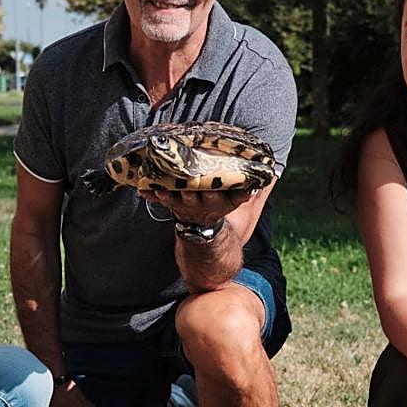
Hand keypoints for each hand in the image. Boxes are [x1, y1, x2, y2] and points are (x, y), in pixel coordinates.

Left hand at [138, 187, 257, 225]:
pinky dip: (151, 194)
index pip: (217, 194)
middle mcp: (201, 202)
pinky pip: (160, 198)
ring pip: (175, 197)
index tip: (209, 186)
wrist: (203, 227)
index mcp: (218, 201)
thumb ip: (246, 191)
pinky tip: (142, 190)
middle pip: (193, 194)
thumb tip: (264, 179)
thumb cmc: (219, 203)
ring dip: (166, 191)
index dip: (212, 191)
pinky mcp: (171, 203)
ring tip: (158, 184)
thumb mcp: (236, 200)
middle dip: (187, 187)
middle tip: (182, 180)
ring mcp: (184, 204)